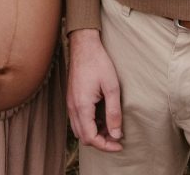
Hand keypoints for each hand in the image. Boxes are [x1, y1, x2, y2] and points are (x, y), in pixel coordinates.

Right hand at [67, 29, 122, 151]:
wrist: (84, 45)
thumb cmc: (99, 62)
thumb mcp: (112, 87)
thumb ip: (114, 112)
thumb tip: (116, 134)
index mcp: (82, 106)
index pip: (91, 138)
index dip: (105, 146)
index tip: (119, 144)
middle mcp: (73, 107)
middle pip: (83, 137)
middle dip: (100, 141)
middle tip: (116, 136)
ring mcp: (70, 102)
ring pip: (79, 129)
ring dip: (94, 132)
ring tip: (110, 126)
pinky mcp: (71, 97)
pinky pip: (77, 119)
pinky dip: (89, 124)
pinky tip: (101, 116)